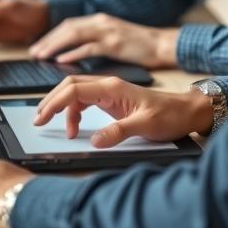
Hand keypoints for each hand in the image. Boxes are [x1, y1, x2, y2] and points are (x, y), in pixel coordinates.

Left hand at [29, 13, 178, 67]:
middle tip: (33, 53)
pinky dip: (74, 53)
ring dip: (55, 46)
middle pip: (67, 28)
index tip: (38, 46)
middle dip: (48, 40)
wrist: (164, 45)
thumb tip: (74, 53)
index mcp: (99, 21)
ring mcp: (108, 31)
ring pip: (74, 35)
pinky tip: (62, 61)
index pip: (69, 26)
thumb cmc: (140, 46)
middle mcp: (100, 22)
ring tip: (41, 56)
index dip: (51, 36)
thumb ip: (95, 42)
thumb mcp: (114, 39)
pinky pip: (90, 47)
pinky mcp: (115, 43)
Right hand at [34, 76, 212, 146]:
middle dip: (51, 102)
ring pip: (75, 93)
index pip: (73, 90)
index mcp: (112, 87)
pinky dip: (74, 113)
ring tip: (57, 128)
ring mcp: (109, 92)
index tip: (42, 118)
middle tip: (39, 120)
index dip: (54, 103)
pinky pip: (85, 101)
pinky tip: (75, 128)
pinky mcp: (112, 100)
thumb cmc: (170, 115)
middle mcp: (108, 86)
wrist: (188, 111)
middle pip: (69, 86)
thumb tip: (95, 141)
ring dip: (62, 108)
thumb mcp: (145, 126)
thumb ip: (118, 132)